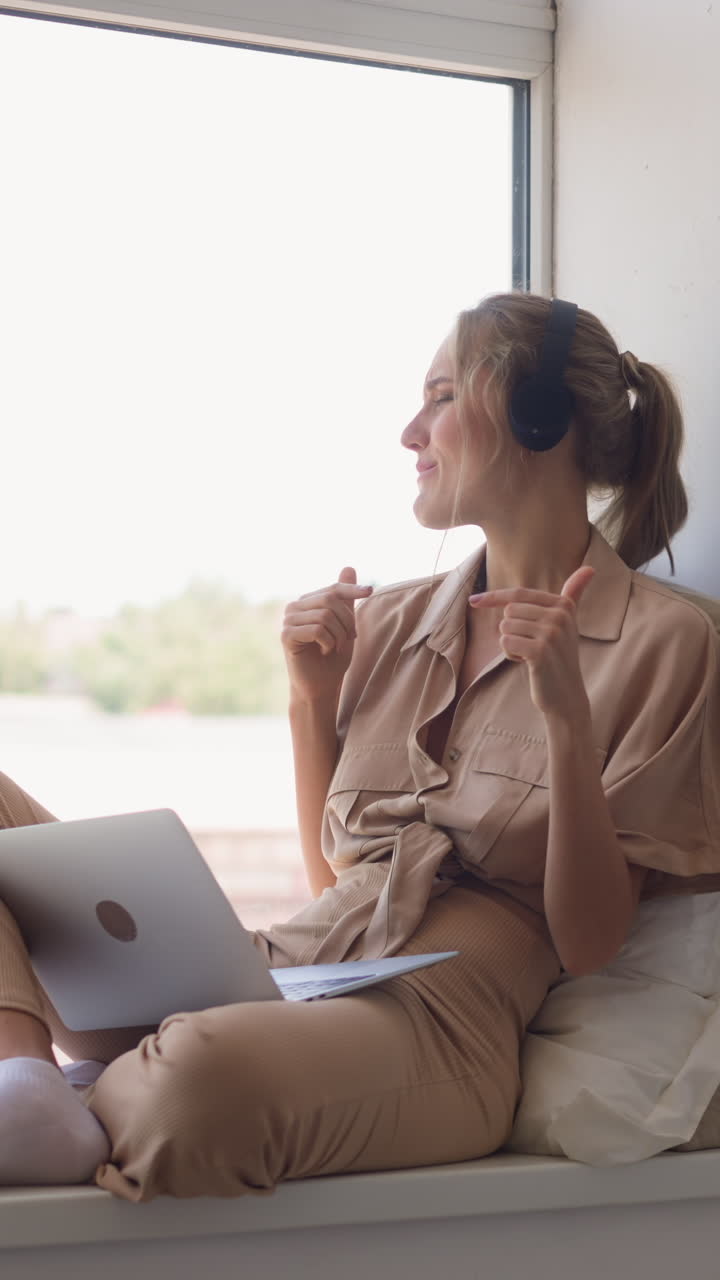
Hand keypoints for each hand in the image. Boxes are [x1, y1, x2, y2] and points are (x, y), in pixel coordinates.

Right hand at [282, 567, 372, 703]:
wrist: (321, 686)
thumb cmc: (333, 656)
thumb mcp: (345, 624)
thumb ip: (345, 598)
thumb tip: (348, 567)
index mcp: (307, 601)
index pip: (333, 589)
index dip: (352, 589)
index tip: (369, 591)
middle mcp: (294, 607)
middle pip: (330, 600)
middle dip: (347, 621)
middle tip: (347, 639)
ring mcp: (288, 620)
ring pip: (325, 615)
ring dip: (338, 635)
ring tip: (334, 647)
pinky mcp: (286, 635)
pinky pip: (317, 629)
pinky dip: (328, 642)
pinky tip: (323, 651)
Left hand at [469, 566, 594, 719]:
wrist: (566, 695)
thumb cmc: (559, 657)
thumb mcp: (568, 622)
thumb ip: (574, 594)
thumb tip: (590, 567)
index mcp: (563, 605)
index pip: (518, 594)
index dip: (494, 597)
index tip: (473, 600)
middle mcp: (560, 615)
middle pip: (509, 611)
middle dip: (512, 630)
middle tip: (531, 646)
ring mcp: (551, 632)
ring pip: (505, 627)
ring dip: (511, 644)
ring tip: (531, 655)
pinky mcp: (539, 650)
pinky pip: (505, 642)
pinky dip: (510, 655)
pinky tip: (528, 663)